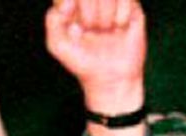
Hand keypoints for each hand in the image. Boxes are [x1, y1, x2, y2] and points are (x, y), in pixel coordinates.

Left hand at [45, 0, 145, 114]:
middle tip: (91, 29)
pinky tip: (120, 27)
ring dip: (105, 15)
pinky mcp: (132, 7)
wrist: (110, 77)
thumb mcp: (57, 44)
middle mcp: (93, 1)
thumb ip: (52, 19)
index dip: (74, 6)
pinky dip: (121, 15)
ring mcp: (113, 2)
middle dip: (88, 13)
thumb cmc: (82, 61)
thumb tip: (69, 0)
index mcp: (73, 4)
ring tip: (105, 30)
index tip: (76, 25)